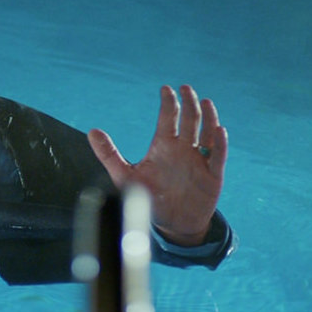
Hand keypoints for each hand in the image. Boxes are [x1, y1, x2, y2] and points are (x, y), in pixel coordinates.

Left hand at [87, 85, 227, 245]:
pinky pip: (218, 156)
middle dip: (188, 103)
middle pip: (189, 120)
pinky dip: (220, 143)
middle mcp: (183, 150)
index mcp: (164, 146)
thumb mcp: (125, 175)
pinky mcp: (213, 175)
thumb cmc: (149, 197)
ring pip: (207, 133)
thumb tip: (92, 131)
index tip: (165, 89)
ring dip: (208, 117)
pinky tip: (219, 131)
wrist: (173, 223)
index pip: (168, 118)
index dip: (168, 103)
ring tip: (205, 102)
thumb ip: (108, 153)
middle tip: (185, 88)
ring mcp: (200, 161)